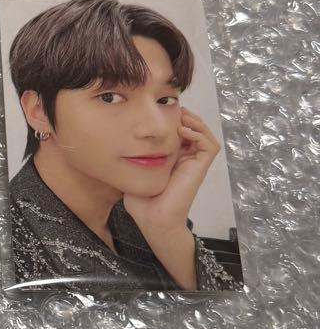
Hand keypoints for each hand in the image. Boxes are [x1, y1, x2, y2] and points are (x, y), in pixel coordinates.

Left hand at [123, 107, 220, 235]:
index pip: (177, 133)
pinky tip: (182, 131)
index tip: (159, 111)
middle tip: (173, 108)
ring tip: (181, 116)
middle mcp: (185, 159)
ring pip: (204, 134)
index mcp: (171, 159)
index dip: (172, 120)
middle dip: (185, 116)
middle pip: (193, 129)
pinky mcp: (200, 168)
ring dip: (195, 122)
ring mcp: (194, 163)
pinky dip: (199, 134)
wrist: (153, 220)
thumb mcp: (132, 172)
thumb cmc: (141, 202)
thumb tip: (119, 141)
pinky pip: (209, 146)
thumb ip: (130, 158)